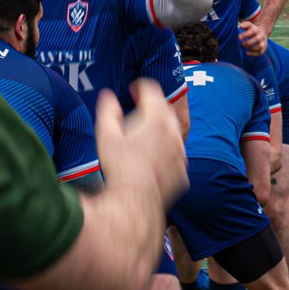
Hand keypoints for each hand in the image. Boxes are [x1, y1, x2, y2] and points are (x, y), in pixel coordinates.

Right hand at [101, 79, 187, 206]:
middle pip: (166, 110)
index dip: (140, 87)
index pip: (152, 90)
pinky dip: (167, 154)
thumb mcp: (106, 134)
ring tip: (145, 136)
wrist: (133, 202)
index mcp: (157, 118)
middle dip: (153, 107)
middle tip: (139, 109)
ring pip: (173, 134)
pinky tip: (153, 160)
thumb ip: (108, 110)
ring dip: (161, 131)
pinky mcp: (182, 173)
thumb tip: (107, 97)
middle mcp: (174, 133)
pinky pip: (176, 157)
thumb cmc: (118, 167)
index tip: (133, 90)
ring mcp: (180, 154)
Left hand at [238, 16, 269, 55]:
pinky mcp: (264, 48)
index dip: (246, 34)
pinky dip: (253, 54)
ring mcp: (263, 42)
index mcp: (257, 29)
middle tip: (242, 43)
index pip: (253, 31)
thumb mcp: (249, 25)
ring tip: (246, 47)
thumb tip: (240, 26)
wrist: (262, 32)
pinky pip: (260, 52)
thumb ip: (244, 25)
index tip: (239, 37)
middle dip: (249, 42)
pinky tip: (247, 53)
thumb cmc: (251, 30)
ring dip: (252, 48)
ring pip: (260, 46)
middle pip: (257, 39)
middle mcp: (261, 35)